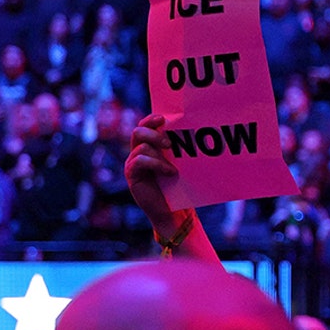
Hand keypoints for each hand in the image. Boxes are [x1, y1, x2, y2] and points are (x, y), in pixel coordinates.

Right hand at [125, 113, 186, 235]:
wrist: (173, 211)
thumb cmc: (180, 185)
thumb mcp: (181, 163)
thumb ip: (180, 149)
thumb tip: (197, 132)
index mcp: (150, 146)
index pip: (146, 125)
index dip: (151, 119)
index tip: (163, 118)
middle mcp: (139, 152)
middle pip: (138, 132)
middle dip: (153, 133)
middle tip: (169, 143)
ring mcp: (134, 163)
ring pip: (141, 147)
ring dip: (159, 154)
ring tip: (173, 166)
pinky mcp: (132, 175)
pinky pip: (139, 161)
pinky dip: (156, 164)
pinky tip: (170, 172)